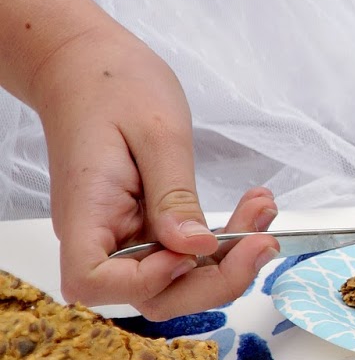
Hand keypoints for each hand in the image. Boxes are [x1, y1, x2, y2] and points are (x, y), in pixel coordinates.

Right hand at [29, 22, 279, 316]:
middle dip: (216, 279)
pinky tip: (251, 211)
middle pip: (152, 295)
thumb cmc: (112, 85)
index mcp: (85, 212)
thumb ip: (174, 196)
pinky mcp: (145, 229)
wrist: (88, 64)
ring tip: (262, 212)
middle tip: (262, 241)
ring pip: (178, 280)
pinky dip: (223, 241)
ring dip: (229, 259)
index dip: (148, 281)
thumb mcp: (157, 132)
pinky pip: (184, 253)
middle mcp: (99, 236)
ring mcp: (122, 236)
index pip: (95, 282)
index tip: (189, 250)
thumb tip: (196, 248)